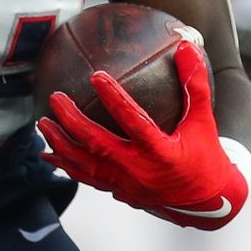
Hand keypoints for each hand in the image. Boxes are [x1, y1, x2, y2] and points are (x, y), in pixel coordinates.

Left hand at [37, 40, 250, 229]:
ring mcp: (126, 184)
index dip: (114, 99)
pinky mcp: (119, 192)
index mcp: (161, 152)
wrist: (208, 203)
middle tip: (55, 99)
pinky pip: (86, 179)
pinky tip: (48, 153)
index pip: (134, 122)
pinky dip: (66, 165)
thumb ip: (196, 85)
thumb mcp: (204, 122)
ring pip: (84, 165)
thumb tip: (186, 46)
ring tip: (42, 124)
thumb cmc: (206, 158)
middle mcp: (139, 171)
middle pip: (97, 145)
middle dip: (72, 121)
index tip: (96, 75)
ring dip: (61, 144)